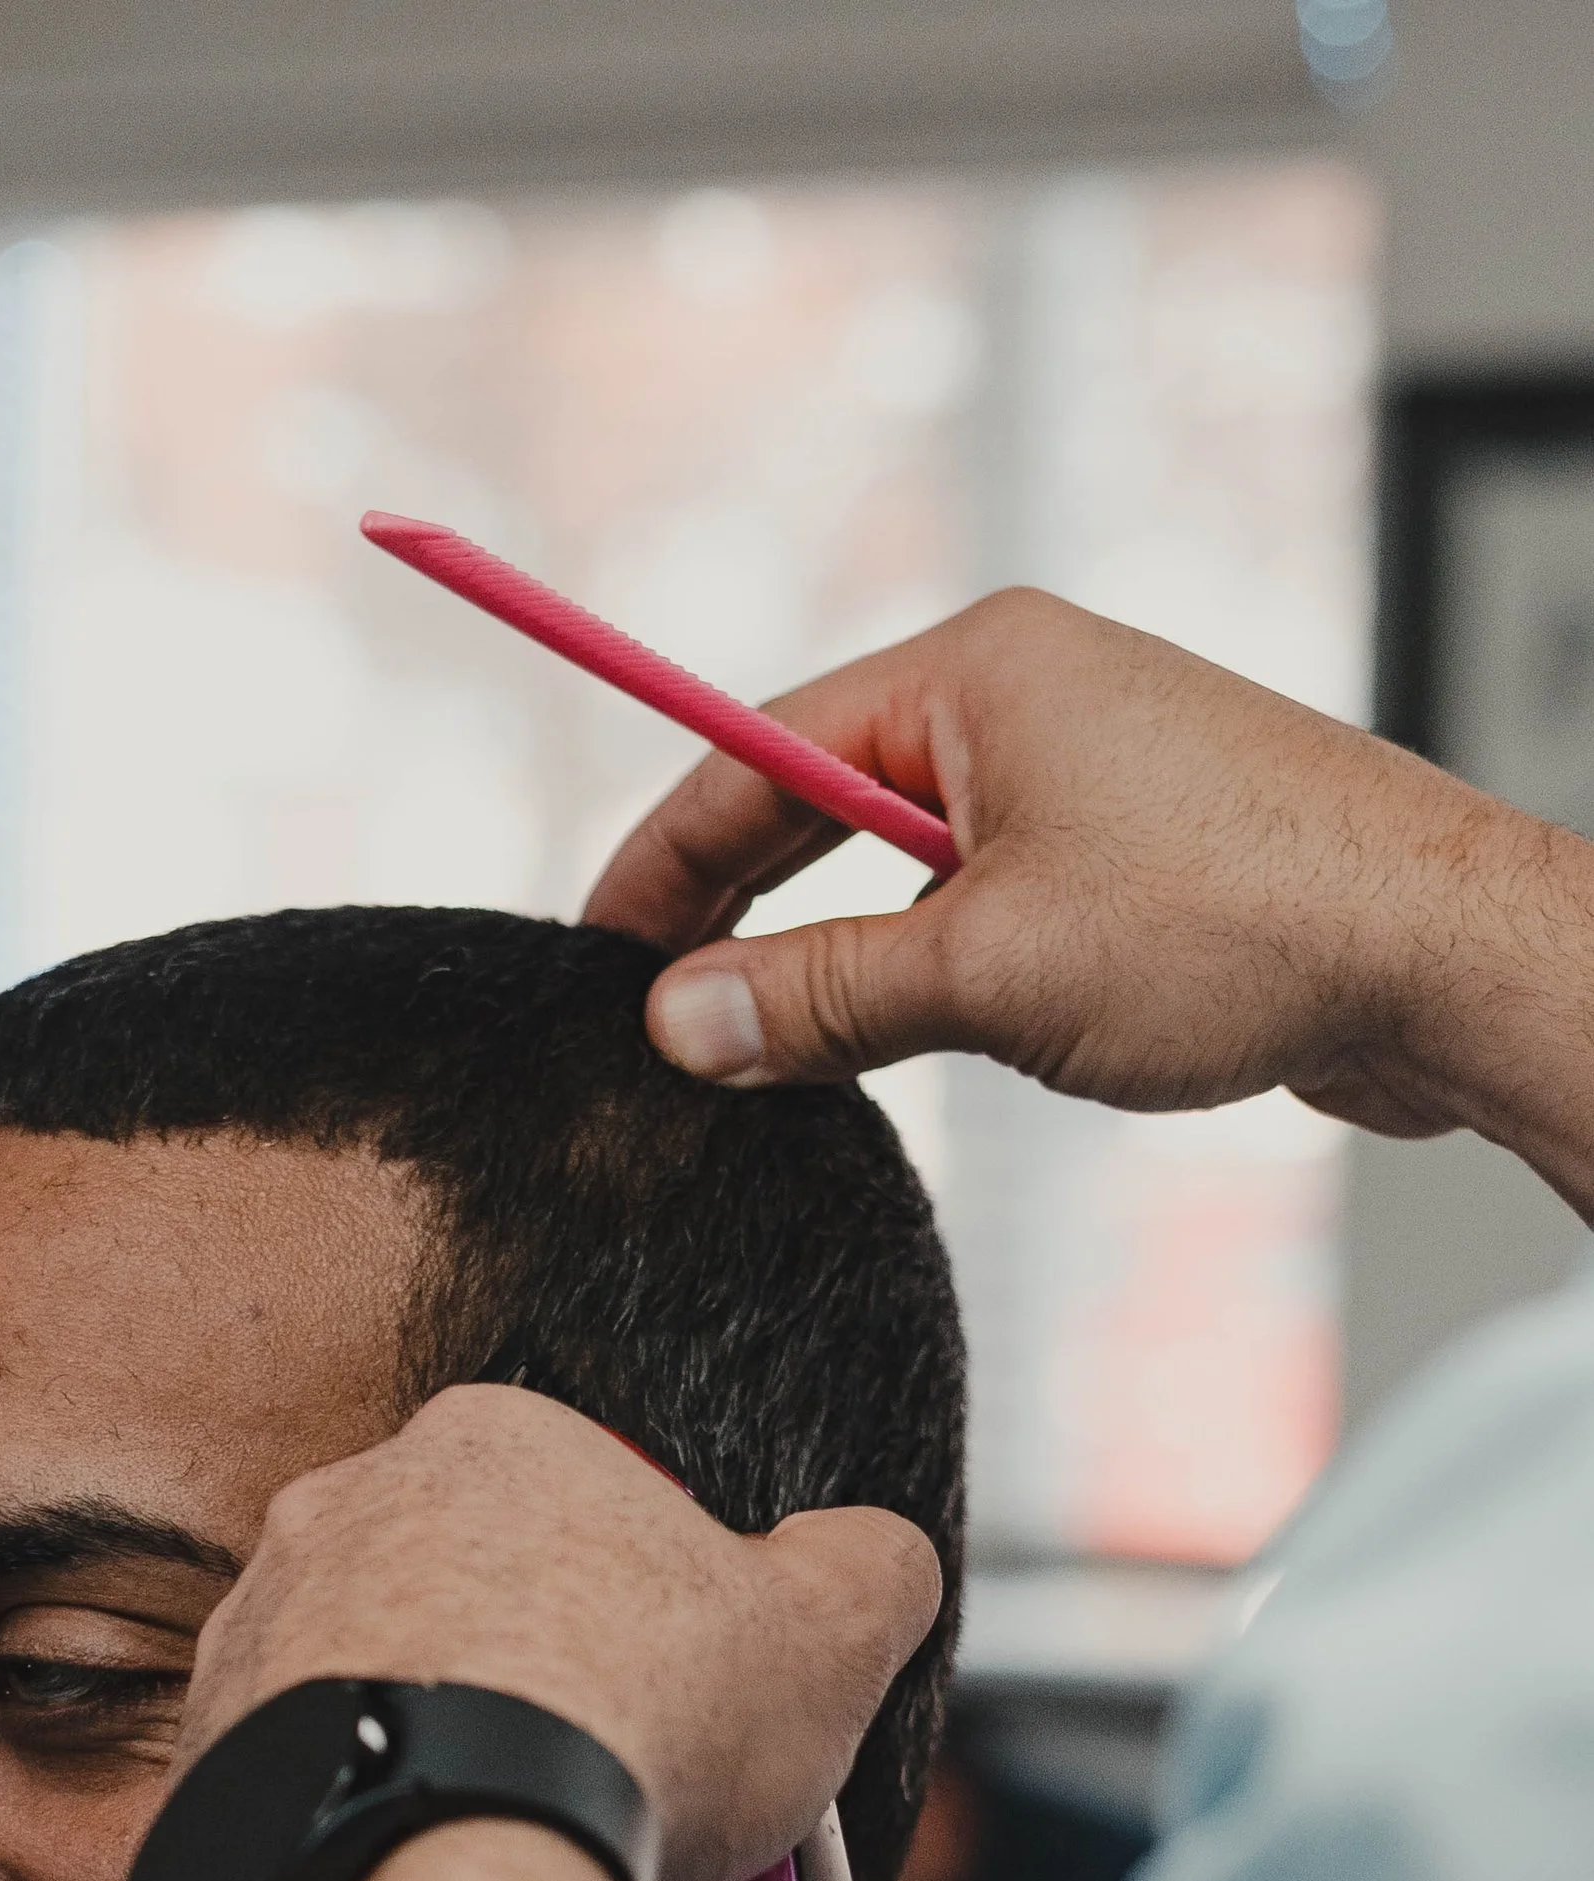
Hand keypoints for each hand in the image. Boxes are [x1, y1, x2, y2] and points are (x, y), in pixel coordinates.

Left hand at [178, 1384, 940, 1880]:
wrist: (445, 1854)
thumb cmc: (635, 1721)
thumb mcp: (831, 1629)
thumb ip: (868, 1567)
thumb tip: (871, 1559)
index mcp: (493, 1441)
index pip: (591, 1508)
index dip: (659, 1614)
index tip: (686, 1704)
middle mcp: (346, 1506)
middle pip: (475, 1595)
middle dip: (543, 1681)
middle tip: (614, 1785)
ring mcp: (259, 1625)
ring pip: (383, 1688)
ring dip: (449, 1751)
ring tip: (521, 1848)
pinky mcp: (205, 1748)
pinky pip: (309, 1785)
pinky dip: (370, 1829)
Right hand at [585, 589, 1593, 1214]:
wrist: (1440, 960)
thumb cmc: (1242, 922)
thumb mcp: (986, 973)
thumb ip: (818, 998)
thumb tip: (685, 1024)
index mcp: (979, 671)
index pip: (761, 747)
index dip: (665, 853)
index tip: (598, 943)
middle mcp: (1034, 696)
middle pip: (826, 801)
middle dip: (746, 909)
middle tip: (665, 1015)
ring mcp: (1095, 772)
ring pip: (912, 869)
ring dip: (855, 956)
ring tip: (801, 1051)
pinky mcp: (1145, 852)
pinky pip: (991, 905)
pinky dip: (939, 971)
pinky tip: (930, 1044)